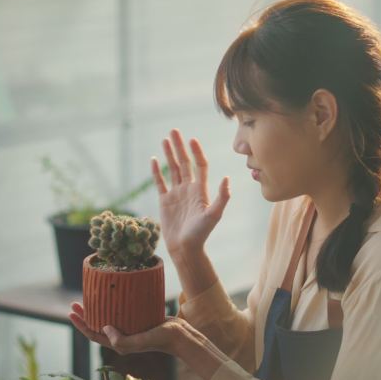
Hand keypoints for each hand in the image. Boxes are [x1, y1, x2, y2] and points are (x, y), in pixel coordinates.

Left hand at [69, 302, 224, 379]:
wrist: (181, 336)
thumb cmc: (161, 339)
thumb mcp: (140, 341)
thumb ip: (122, 341)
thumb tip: (104, 328)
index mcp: (119, 344)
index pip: (94, 335)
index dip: (81, 324)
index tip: (72, 311)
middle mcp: (123, 337)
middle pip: (98, 326)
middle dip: (85, 315)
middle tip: (75, 302)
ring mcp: (131, 328)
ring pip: (108, 318)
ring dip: (97, 309)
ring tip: (90, 297)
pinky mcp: (139, 320)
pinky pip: (121, 312)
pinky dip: (113, 304)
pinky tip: (113, 294)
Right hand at [152, 129, 229, 257]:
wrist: (185, 248)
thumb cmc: (201, 234)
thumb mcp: (213, 215)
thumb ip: (221, 197)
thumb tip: (226, 178)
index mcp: (201, 190)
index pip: (200, 165)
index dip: (196, 152)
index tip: (192, 139)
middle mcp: (189, 189)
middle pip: (185, 163)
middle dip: (180, 147)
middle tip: (174, 131)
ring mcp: (176, 194)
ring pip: (172, 169)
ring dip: (169, 154)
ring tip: (165, 139)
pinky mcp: (165, 201)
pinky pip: (160, 182)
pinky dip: (156, 171)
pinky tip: (153, 160)